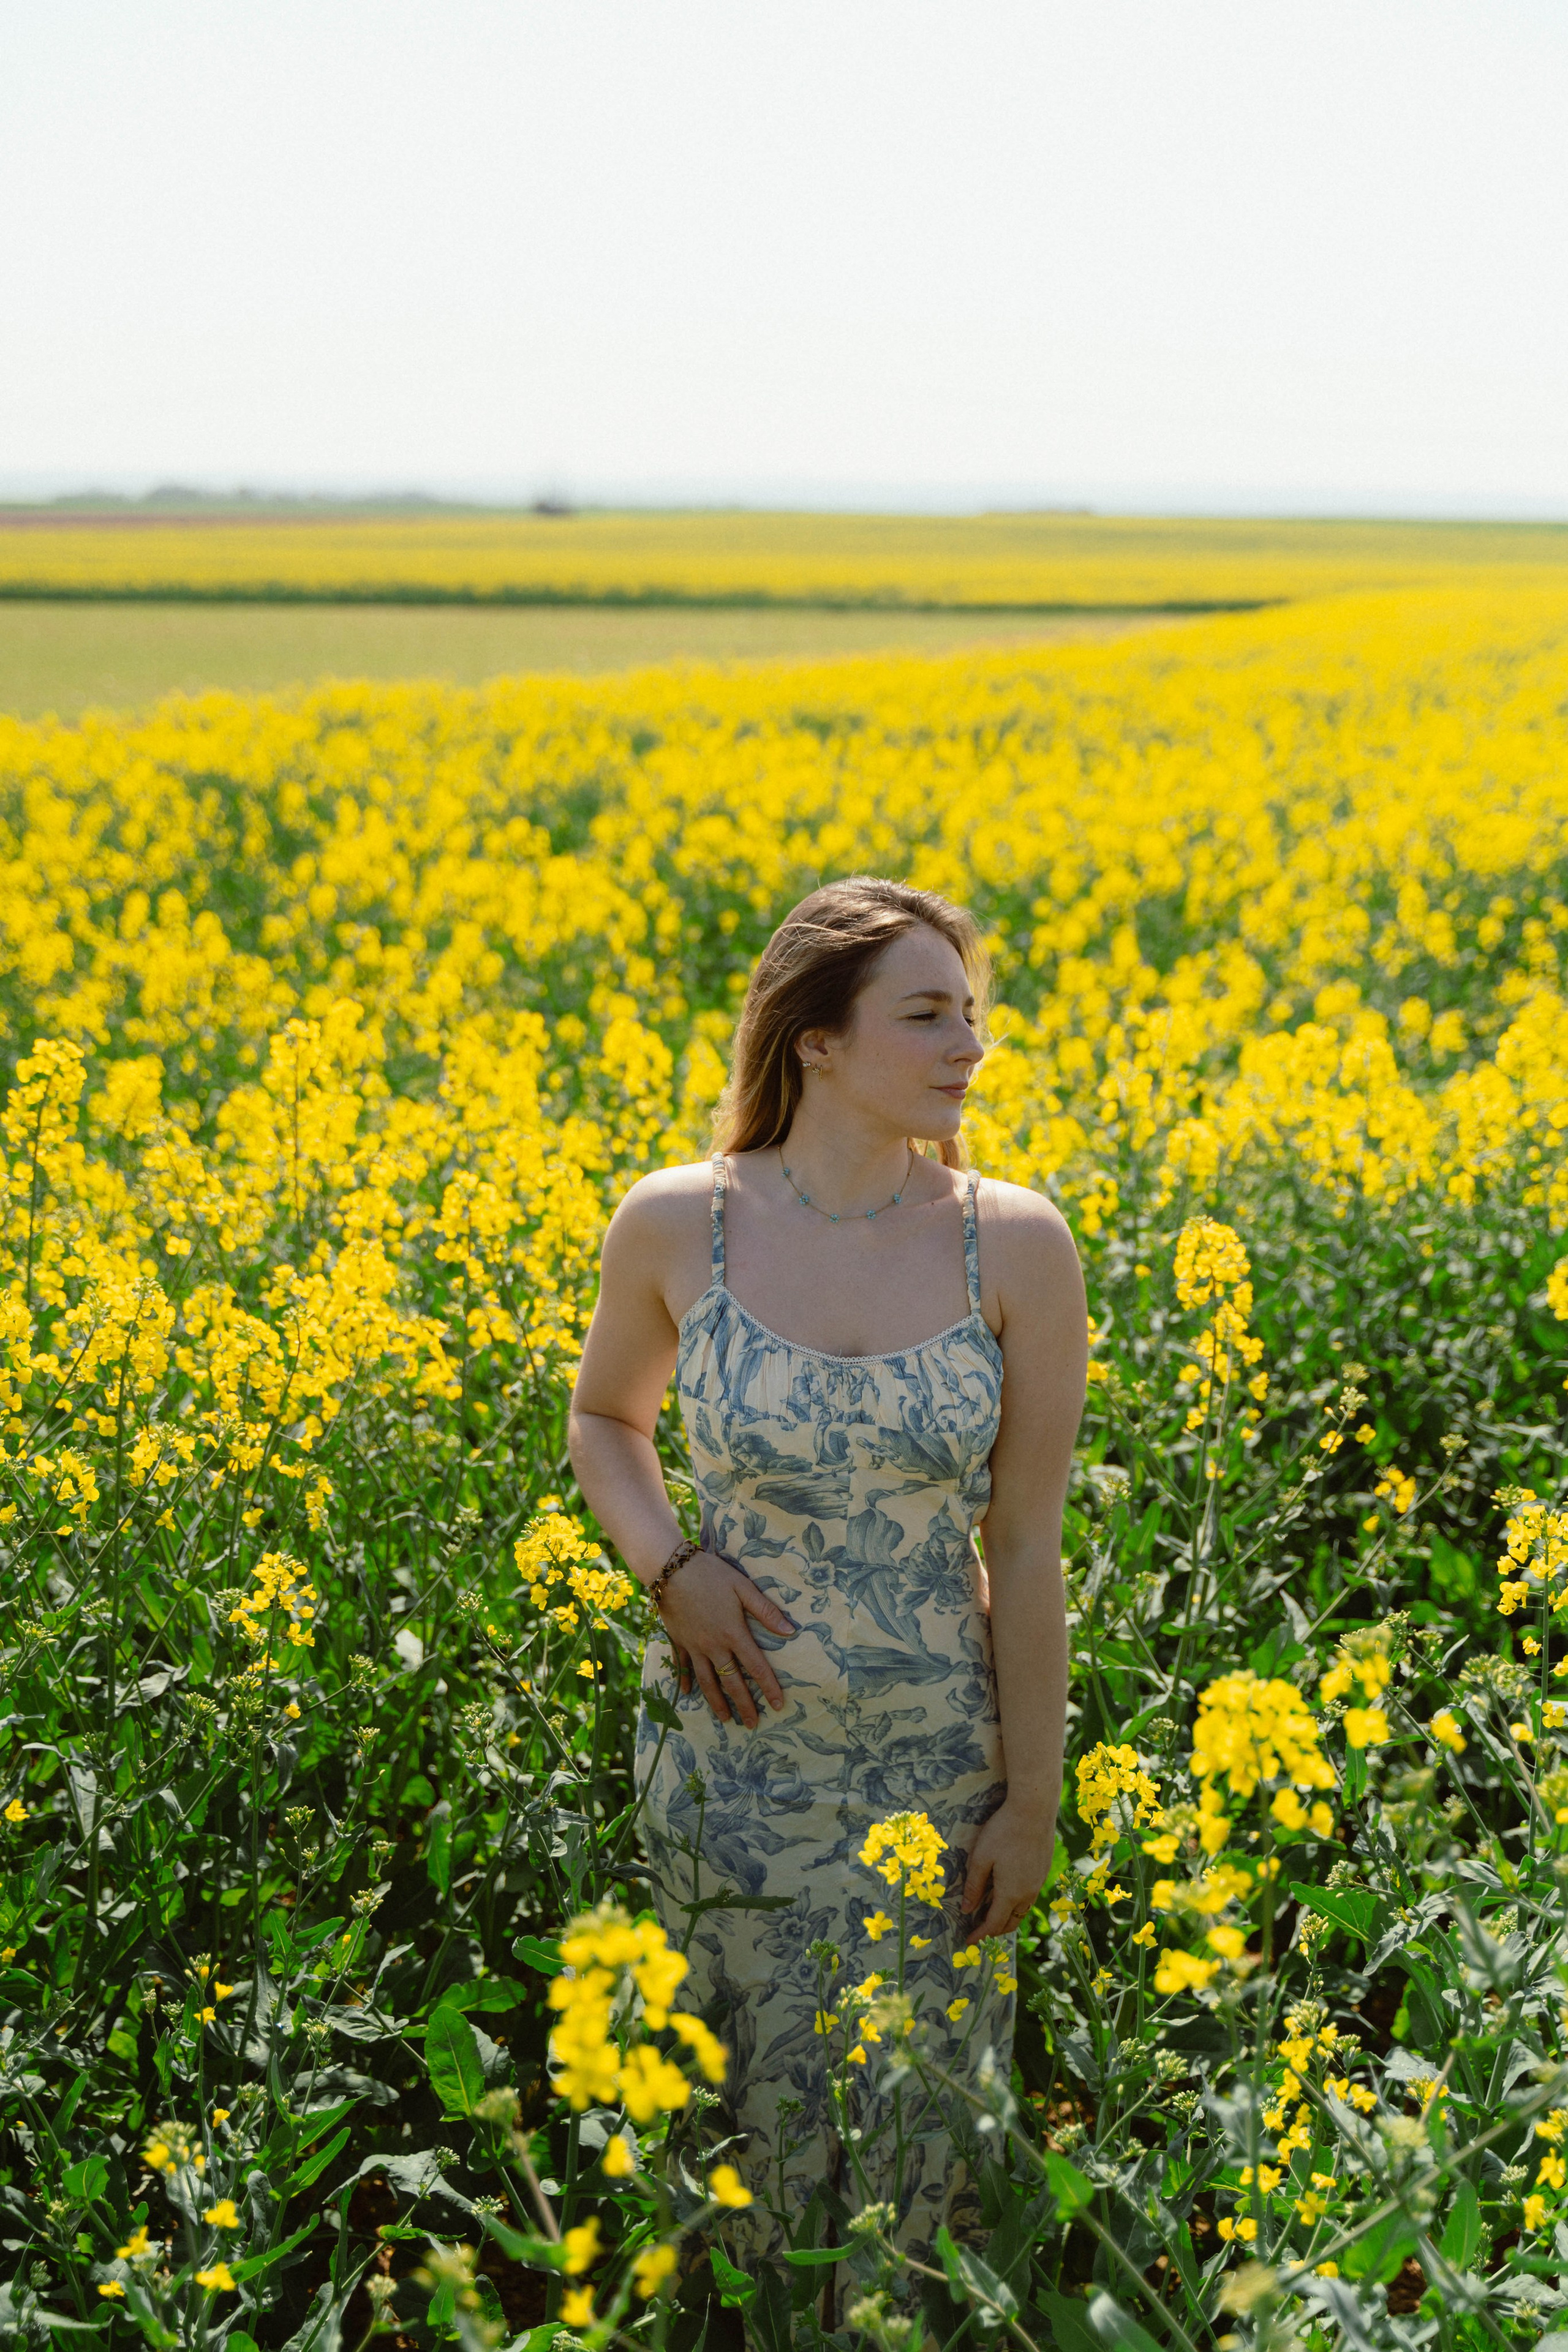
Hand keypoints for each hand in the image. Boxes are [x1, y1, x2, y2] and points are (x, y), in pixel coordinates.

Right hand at [656, 1552, 796, 1727]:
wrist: (671, 1569)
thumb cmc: (711, 1575)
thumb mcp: (743, 1587)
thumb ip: (766, 1611)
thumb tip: (790, 1631)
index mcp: (733, 1633)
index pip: (756, 1667)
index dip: (769, 1688)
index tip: (778, 1705)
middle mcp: (714, 1646)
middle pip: (731, 1682)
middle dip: (743, 1705)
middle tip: (751, 1724)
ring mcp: (694, 1646)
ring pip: (707, 1681)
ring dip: (716, 1702)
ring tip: (725, 1719)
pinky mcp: (678, 1641)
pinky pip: (683, 1666)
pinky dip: (685, 1681)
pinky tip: (687, 1694)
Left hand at [960, 1797, 1057, 1937]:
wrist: (1034, 1810)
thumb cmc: (1003, 1831)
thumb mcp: (981, 1858)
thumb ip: (974, 1886)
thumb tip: (967, 1910)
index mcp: (1010, 1893)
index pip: (994, 1924)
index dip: (980, 1934)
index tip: (969, 1941)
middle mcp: (1027, 1894)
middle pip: (1010, 1923)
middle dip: (994, 1930)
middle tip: (978, 1929)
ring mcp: (1038, 1883)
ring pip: (1021, 1911)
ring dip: (1006, 1918)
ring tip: (990, 1913)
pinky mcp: (1043, 1871)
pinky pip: (1029, 1897)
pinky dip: (1016, 1904)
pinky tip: (1006, 1893)